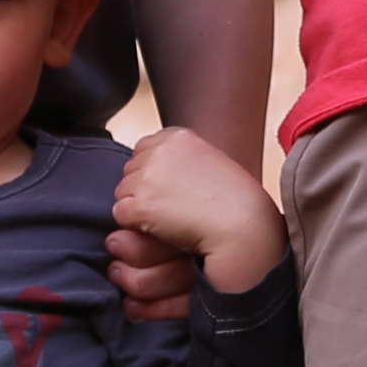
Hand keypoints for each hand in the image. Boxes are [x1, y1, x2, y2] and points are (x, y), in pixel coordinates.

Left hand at [112, 125, 288, 299]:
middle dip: (145, 191)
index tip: (179, 190)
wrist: (244, 229)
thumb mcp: (211, 164)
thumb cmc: (236, 204)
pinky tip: (167, 230)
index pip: (143, 150)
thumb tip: (156, 173)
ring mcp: (147, 177)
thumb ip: (182, 160)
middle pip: (130, 172)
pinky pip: (122, 216)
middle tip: (178, 208)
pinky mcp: (139, 205)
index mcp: (177, 136)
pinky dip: (139, 228)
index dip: (157, 175)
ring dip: (141, 210)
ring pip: (124, 195)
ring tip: (175, 220)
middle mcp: (159, 150)